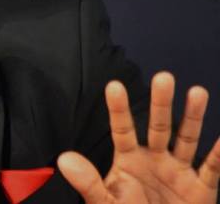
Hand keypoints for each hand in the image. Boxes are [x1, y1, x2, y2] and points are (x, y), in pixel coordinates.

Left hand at [58, 72, 219, 202]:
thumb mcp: (105, 202)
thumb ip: (87, 182)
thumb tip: (64, 159)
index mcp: (129, 160)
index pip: (123, 131)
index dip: (119, 110)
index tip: (114, 86)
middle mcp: (154, 159)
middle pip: (159, 126)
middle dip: (161, 103)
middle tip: (163, 77)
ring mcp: (178, 172)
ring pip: (186, 139)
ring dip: (193, 117)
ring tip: (197, 91)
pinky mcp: (200, 189)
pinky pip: (212, 169)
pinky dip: (218, 155)